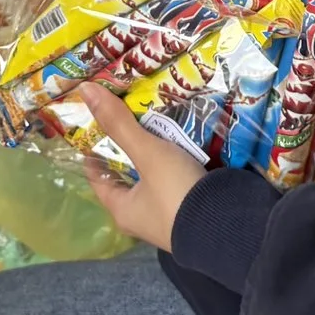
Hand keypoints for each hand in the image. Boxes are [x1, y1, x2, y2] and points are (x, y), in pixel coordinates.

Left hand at [81, 85, 207, 250]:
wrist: (229, 224)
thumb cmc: (176, 192)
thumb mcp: (147, 154)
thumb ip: (119, 124)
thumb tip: (84, 90)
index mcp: (122, 210)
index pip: (98, 176)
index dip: (95, 149)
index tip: (100, 121)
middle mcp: (143, 217)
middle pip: (130, 174)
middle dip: (132, 146)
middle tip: (134, 112)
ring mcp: (171, 215)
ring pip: (158, 176)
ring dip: (159, 153)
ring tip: (161, 119)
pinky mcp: (195, 208)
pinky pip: (181, 178)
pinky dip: (181, 160)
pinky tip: (186, 139)